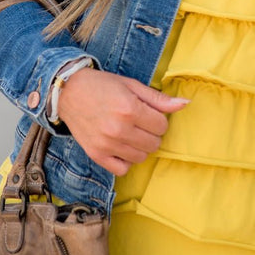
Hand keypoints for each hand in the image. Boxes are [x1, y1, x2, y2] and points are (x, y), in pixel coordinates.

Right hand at [57, 68, 188, 174]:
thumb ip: (158, 99)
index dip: (158, 119)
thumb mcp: (132, 85)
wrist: (68, 92)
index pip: (162, 126)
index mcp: (130, 109)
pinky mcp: (96, 155)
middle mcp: (119, 129)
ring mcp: (107, 144)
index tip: (148, 113)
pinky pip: (122, 169)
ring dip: (140, 147)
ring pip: (141, 157)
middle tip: (140, 123)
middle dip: (152, 133)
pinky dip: (126, 161)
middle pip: (154, 143)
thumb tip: (185, 104)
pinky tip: (122, 147)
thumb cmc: (102, 85)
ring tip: (131, 133)